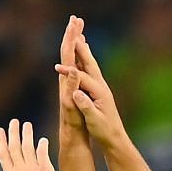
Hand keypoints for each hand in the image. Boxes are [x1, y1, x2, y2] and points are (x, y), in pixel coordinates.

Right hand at [0, 119, 57, 170]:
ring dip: (27, 134)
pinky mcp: (45, 170)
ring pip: (28, 146)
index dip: (1, 140)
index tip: (0, 131)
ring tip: (27, 125)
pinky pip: (42, 153)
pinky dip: (42, 145)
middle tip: (14, 122)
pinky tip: (42, 140)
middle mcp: (20, 169)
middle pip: (14, 146)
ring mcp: (33, 168)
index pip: (3, 153)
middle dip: (13, 132)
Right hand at [55, 32, 125, 149]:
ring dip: (83, 49)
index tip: (56, 68)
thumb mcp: (94, 120)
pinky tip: (82, 56)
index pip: (81, 77)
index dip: (69, 72)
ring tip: (78, 36)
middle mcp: (101, 85)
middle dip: (80, 47)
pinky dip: (84, 60)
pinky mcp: (99, 90)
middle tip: (73, 32)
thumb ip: (86, 106)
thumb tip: (76, 94)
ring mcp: (101, 86)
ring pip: (90, 63)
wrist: (115, 138)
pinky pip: (90, 70)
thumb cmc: (104, 131)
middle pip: (89, 63)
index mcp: (99, 92)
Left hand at [56, 15, 85, 120]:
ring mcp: (70, 84)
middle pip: (67, 52)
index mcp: (67, 82)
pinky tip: (81, 53)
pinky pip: (76, 67)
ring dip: (75, 43)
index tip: (74, 23)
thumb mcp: (73, 106)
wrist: (72, 136)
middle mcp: (66, 80)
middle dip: (71, 35)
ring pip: (71, 58)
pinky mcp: (74, 89)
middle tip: (75, 18)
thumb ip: (71, 88)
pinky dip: (79, 56)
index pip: (67, 55)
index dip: (71, 38)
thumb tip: (71, 69)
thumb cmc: (74, 124)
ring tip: (78, 29)